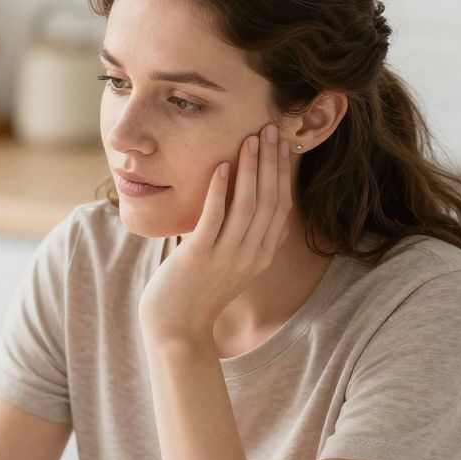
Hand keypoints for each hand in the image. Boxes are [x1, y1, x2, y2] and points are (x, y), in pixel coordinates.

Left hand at [137, 122, 294, 347]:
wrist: (177, 330)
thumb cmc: (197, 294)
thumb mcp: (230, 266)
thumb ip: (244, 241)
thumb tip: (249, 211)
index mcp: (261, 255)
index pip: (281, 206)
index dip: (284, 173)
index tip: (283, 144)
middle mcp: (251, 255)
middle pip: (270, 200)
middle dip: (272, 162)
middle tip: (271, 129)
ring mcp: (227, 257)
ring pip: (247, 205)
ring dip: (251, 168)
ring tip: (250, 139)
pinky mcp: (200, 257)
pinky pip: (215, 217)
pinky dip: (221, 190)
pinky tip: (222, 166)